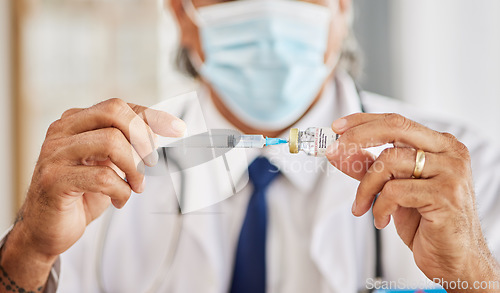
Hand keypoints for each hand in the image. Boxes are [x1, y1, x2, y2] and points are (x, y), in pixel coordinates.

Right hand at [3, 98, 185, 264]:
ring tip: (137, 186)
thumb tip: (165, 128)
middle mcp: (62, 131)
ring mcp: (54, 154)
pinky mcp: (54, 180)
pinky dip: (121, 191)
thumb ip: (128, 144)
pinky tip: (120, 200)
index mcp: (75, 122)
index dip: (152, 116)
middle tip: (152, 162)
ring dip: (135, 168)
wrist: (47, 230)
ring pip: (111, 141)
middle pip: (114, 112)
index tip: (178, 129)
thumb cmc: (82, 194)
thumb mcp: (110, 163)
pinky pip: (102, 177)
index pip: (119, 107)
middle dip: (143, 136)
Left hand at [326, 113, 499, 291]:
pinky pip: (395, 191)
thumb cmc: (425, 223)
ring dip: (365, 188)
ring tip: (363, 207)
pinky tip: (382, 220)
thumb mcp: (391, 189)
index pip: (395, 121)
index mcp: (439, 144)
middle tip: (334, 151)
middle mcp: (449, 152)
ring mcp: (451, 172)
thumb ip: (367, 167)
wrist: (453, 259)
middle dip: (357, 136)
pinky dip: (379, 207)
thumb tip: (336, 151)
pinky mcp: (446, 195)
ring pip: (389, 162)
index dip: (362, 121)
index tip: (336, 127)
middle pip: (395, 128)